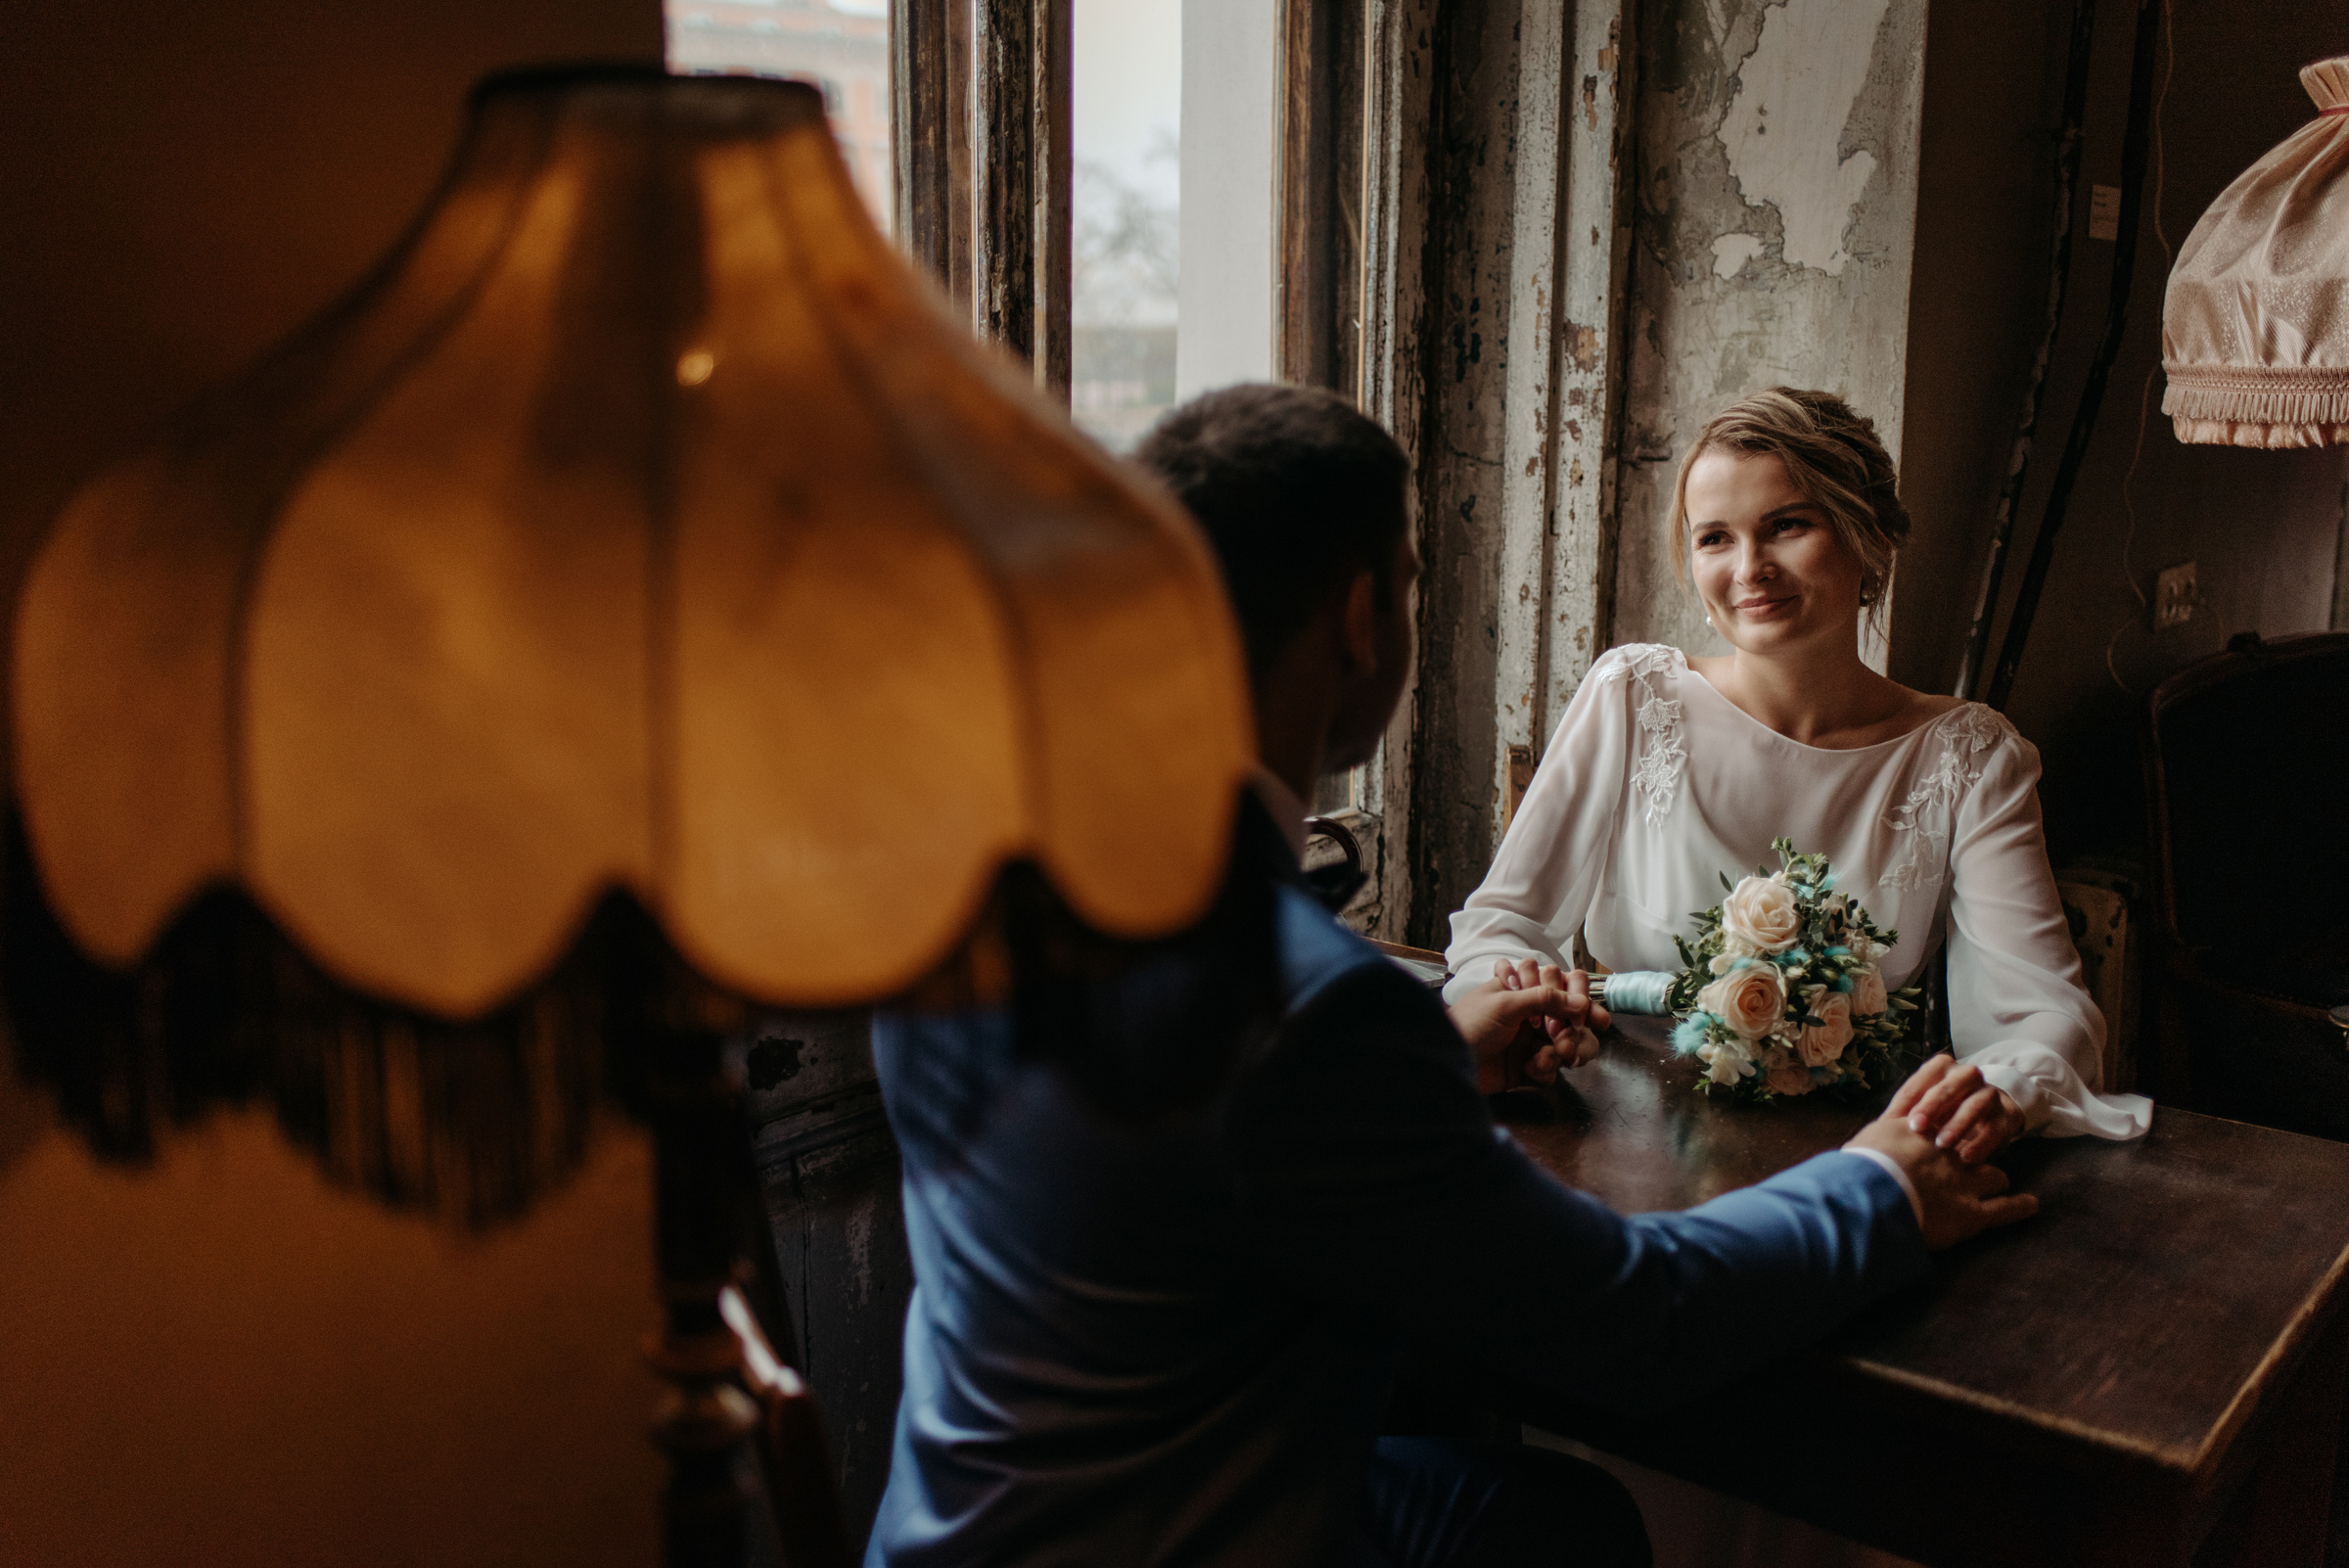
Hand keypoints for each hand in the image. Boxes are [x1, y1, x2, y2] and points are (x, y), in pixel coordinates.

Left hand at [1448, 965, 1599, 1092]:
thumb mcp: (1506, 1003)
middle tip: (1563, 1043)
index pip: (1563, 984)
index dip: (1577, 998)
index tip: (1580, 1014)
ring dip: (1561, 1052)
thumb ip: (1545, 997)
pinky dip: (1545, 1070)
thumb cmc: (1470, 1024)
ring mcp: (1530, 1039)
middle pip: (1572, 1017)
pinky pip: (1553, 1068)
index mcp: (1524, 989)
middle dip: (1573, 1031)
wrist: (1449, 1063)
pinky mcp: (1528, 1066)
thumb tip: (1581, 1002)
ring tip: (1545, 1059)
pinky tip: (1530, 1070)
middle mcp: (1531, 1012)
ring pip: (1567, 1044)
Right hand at [1845, 1115, 2037, 1249]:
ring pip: (1994, 1174)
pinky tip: (2031, 1204)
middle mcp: (1947, 1152)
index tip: (1953, 1116)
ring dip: (1995, 1178)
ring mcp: (1963, 1181)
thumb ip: (1875, 1137)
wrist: (1875, 1193)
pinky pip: (2004, 1208)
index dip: (1952, 1115)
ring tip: (1999, 1182)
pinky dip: (2019, 1207)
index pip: (1945, 1117)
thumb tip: (1859, 1146)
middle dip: (1977, 1147)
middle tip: (1973, 1154)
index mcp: (1921, 1135)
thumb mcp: (1865, 1142)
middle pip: (1974, 1143)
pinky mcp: (1972, 1212)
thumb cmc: (1861, 1169)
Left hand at [1887, 1054, 2026, 1163]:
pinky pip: (1996, 1127)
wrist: (1987, 1118)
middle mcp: (1967, 1076)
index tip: (1893, 1121)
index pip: (1922, 1079)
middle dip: (1933, 1105)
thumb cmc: (1944, 1112)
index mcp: (1942, 1069)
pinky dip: (1981, 1143)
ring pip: (1978, 1102)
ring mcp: (1990, 1093)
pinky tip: (1966, 1157)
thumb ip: (1903, 1114)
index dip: (1909, 1100)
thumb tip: (1879, 1127)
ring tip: (1942, 1144)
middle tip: (1917, 1128)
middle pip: (1952, 1084)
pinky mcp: (2006, 1115)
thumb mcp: (1924, 1110)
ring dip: (1959, 1123)